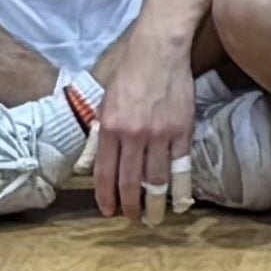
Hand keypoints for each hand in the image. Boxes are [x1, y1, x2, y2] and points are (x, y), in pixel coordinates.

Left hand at [90, 53, 202, 218]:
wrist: (159, 51)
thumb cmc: (129, 75)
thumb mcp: (104, 104)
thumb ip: (99, 137)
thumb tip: (87, 166)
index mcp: (111, 128)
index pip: (105, 173)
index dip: (106, 197)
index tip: (108, 211)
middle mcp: (134, 135)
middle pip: (131, 182)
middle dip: (130, 206)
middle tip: (132, 220)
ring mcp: (161, 134)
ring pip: (156, 179)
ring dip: (154, 203)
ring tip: (153, 217)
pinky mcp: (183, 130)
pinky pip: (180, 166)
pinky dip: (178, 186)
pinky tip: (176, 200)